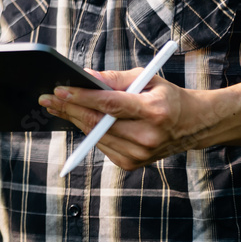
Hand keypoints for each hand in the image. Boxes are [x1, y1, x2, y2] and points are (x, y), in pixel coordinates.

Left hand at [38, 68, 217, 170]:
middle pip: (97, 122)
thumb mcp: (147, 79)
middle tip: (47, 98)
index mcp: (154, 112)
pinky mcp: (131, 164)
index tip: (59, 90)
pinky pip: (100, 145)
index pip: (110, 105)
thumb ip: (114, 78)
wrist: (194, 125)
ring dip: (74, 119)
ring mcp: (139, 154)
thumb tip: (84, 77)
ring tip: (57, 105)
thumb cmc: (167, 97)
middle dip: (68, 108)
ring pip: (94, 135)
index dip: (82, 97)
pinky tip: (79, 119)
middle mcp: (147, 137)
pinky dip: (89, 131)